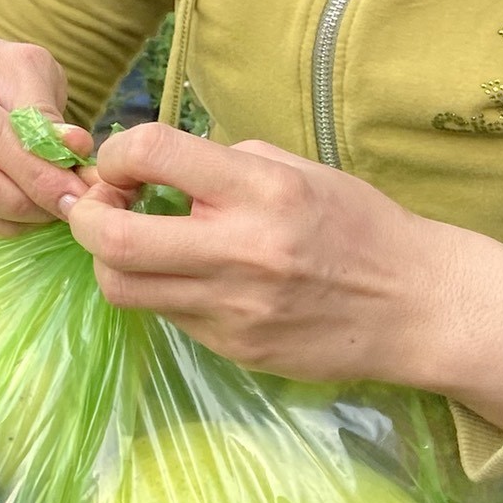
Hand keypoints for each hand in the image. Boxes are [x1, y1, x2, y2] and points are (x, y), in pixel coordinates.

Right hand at [0, 35, 95, 237]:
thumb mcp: (21, 66)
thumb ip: (43, 106)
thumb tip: (73, 148)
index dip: (34, 169)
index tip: (77, 191)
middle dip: (30, 201)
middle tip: (71, 202)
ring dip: (21, 217)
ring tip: (51, 197)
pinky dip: (1, 223)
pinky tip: (18, 201)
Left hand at [62, 123, 502, 430]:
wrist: (417, 306)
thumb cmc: (358, 225)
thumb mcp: (297, 169)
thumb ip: (224, 164)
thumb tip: (155, 169)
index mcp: (260, 189)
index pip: (151, 154)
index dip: (117, 153)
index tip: (124, 163)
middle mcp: (241, 250)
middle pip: (111, 239)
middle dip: (85, 215)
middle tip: (97, 205)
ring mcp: (234, 309)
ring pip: (123, 289)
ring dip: (110, 260)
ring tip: (134, 242)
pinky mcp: (234, 348)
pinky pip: (166, 316)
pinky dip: (158, 290)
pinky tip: (186, 274)